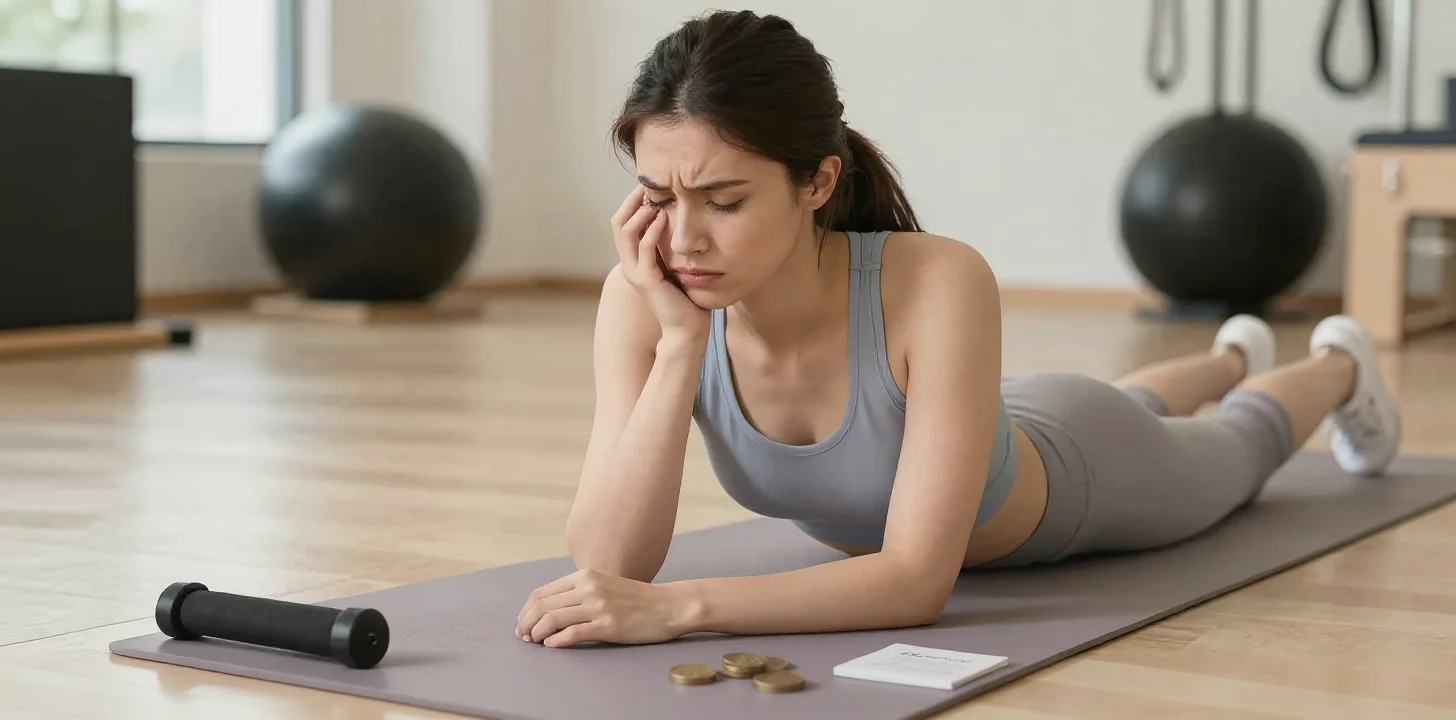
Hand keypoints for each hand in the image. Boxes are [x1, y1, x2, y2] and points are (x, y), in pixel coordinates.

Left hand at [515, 569, 688, 647]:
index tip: (522, 623)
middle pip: (543, 605)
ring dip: (537, 633)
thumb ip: (581, 591)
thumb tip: (552, 608)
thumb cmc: (638, 598)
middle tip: (522, 636)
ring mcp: (598, 607)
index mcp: (586, 576)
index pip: (543, 592)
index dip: (527, 610)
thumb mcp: (605, 584)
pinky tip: (552, 646)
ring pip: (553, 619)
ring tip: (535, 642)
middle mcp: (589, 588)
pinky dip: (556, 641)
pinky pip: (572, 634)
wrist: (669, 605)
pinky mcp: (608, 626)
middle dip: (526, 623)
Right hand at [611, 186, 709, 341]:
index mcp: (635, 261)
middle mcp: (630, 265)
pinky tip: (664, 217)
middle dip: (631, 201)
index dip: (632, 203)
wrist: (687, 329)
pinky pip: (644, 248)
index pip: (623, 224)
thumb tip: (678, 220)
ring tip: (654, 197)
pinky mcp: (647, 280)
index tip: (649, 186)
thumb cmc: (686, 299)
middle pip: (618, 223)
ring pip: (625, 232)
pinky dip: (652, 230)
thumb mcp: (675, 266)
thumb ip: (670, 247)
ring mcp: (635, 273)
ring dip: (639, 211)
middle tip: (647, 184)